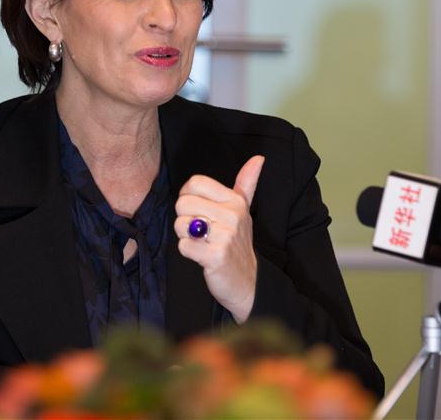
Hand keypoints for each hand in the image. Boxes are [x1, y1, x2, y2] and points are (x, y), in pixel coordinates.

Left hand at [174, 155, 264, 323]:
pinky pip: (184, 246)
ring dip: (186, 237)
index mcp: (235, 201)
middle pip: (183, 203)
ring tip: (202, 243)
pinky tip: (202, 255)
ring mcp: (225, 236)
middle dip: (185, 219)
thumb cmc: (238, 243)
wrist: (247, 282)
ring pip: (181, 225)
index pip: (195, 183)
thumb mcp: (244, 210)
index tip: (197, 209)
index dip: (188, 196)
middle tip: (200, 230)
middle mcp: (232, 215)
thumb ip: (247, 183)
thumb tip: (259, 158)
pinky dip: (188, 252)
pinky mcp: (216, 256)